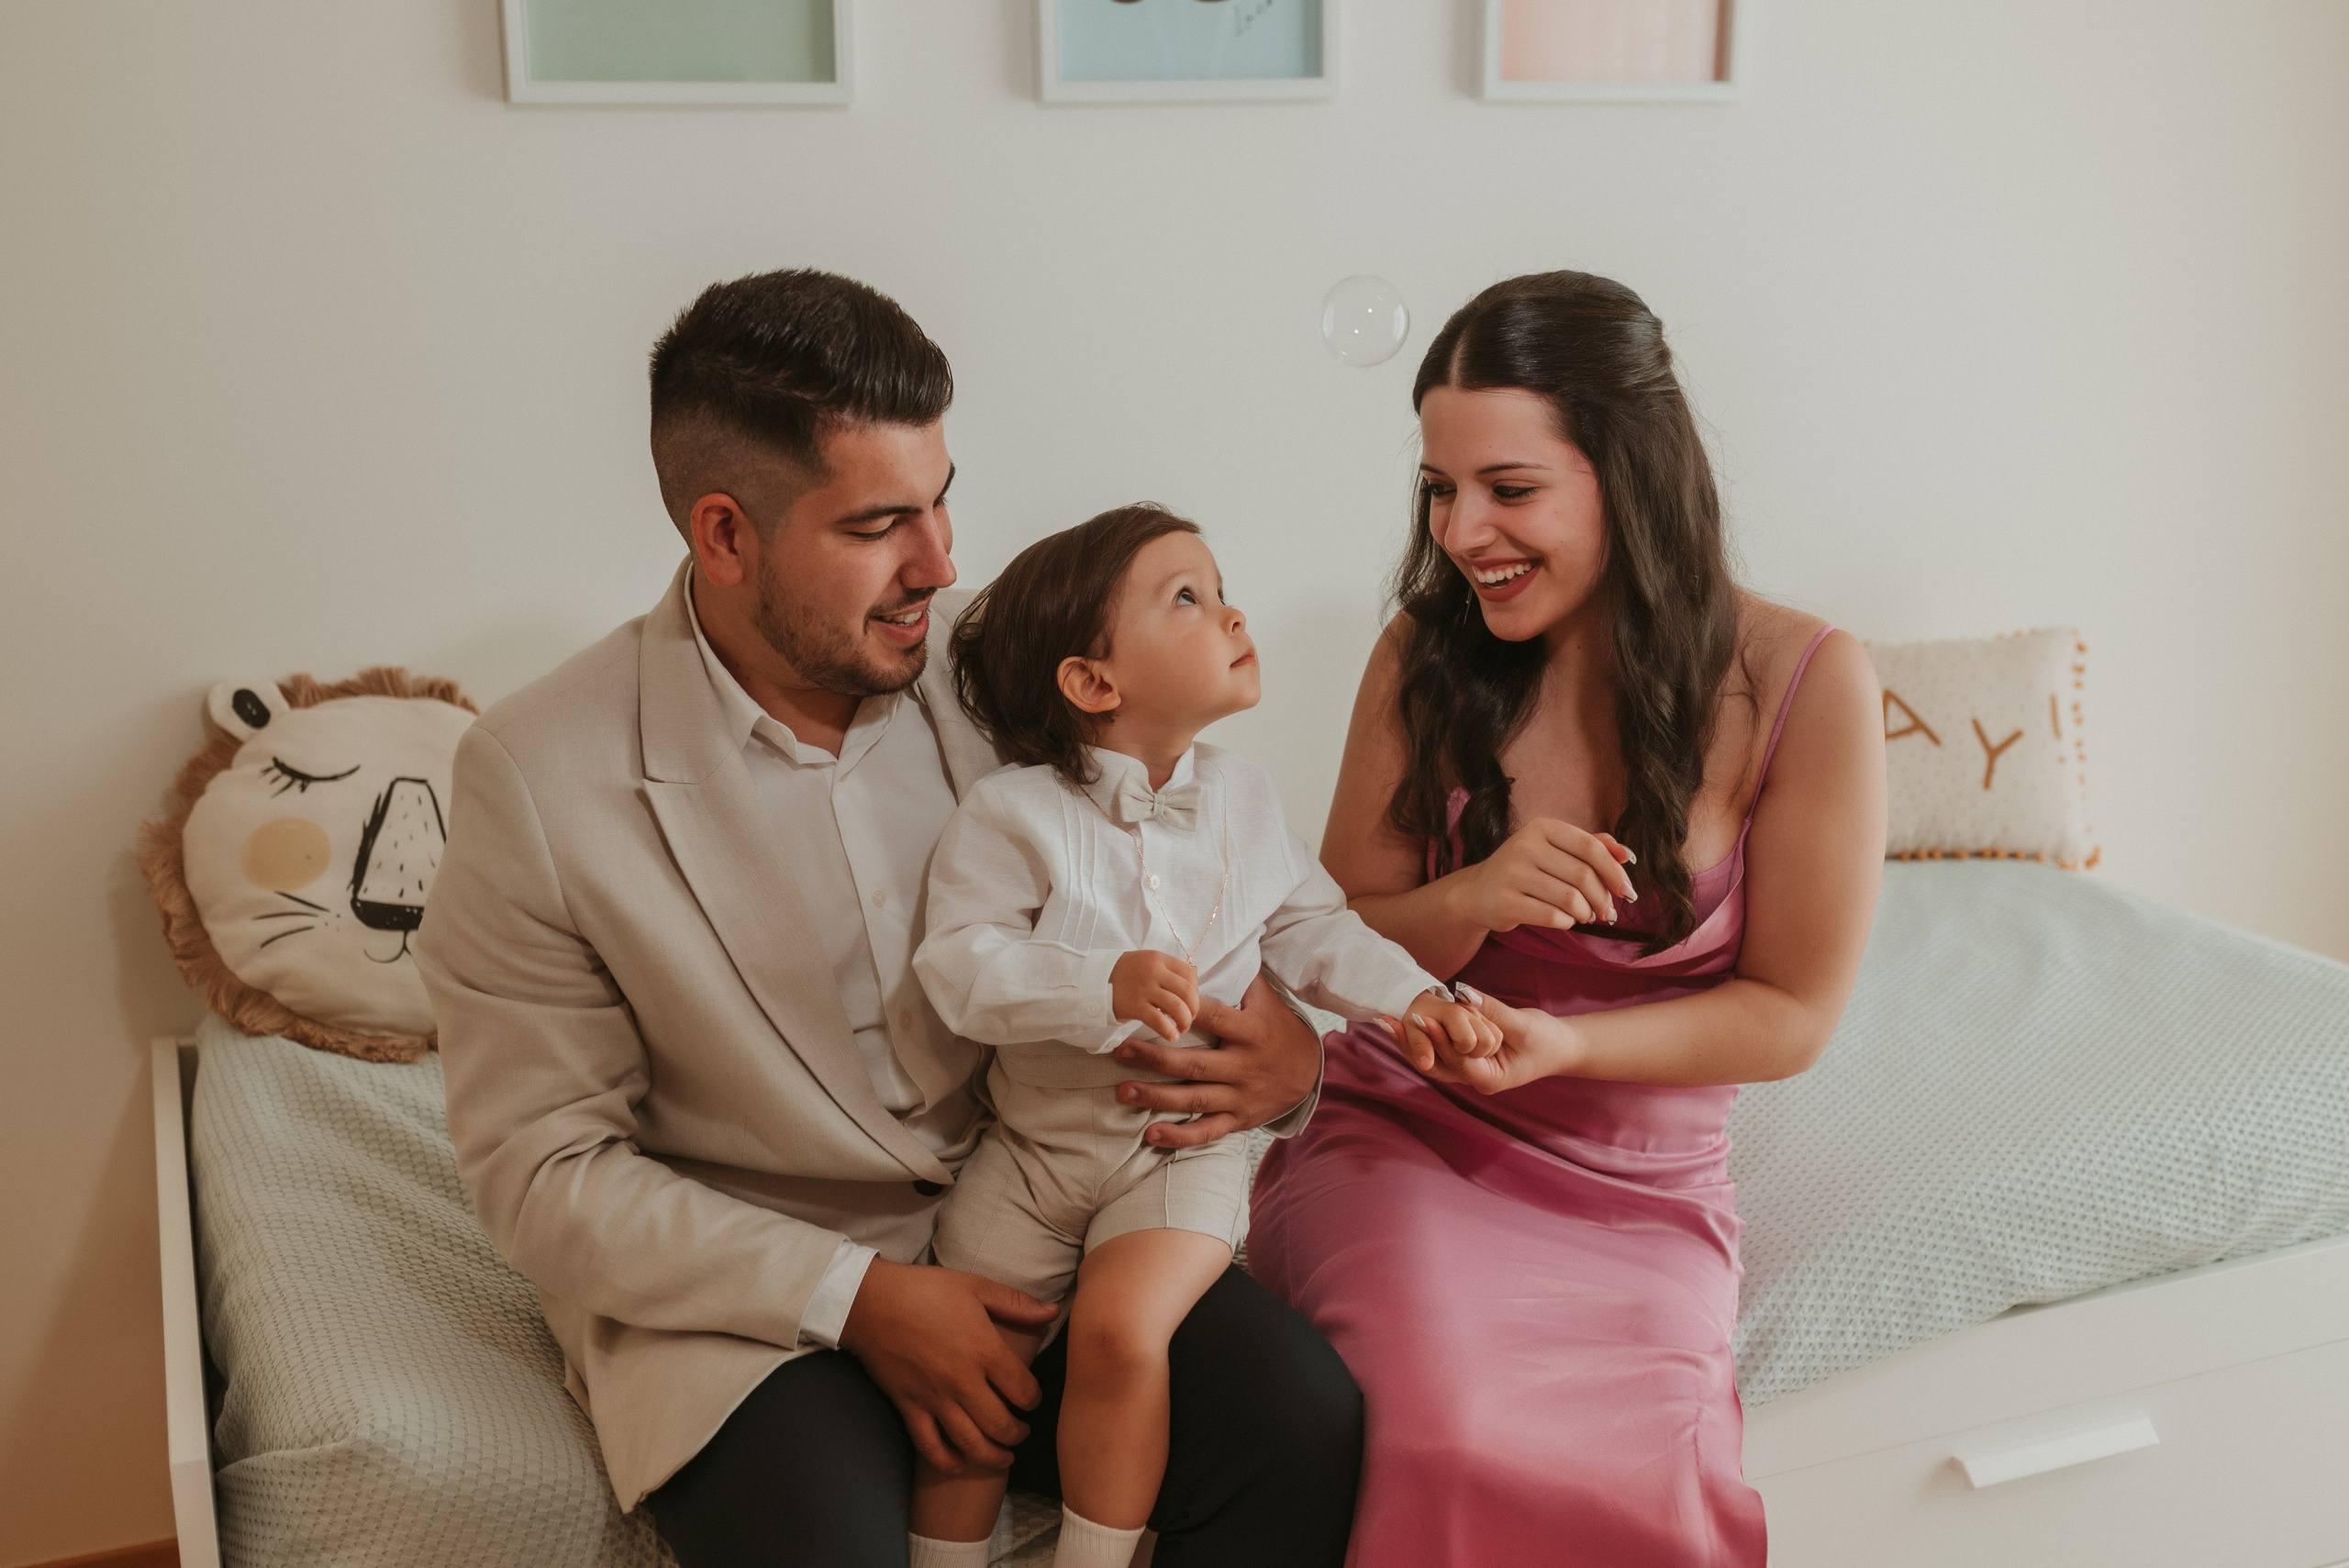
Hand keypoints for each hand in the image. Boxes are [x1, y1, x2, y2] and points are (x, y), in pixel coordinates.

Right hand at [837, 1259, 1058, 1474]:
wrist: (871, 1302)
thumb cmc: (925, 1290)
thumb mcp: (975, 1286)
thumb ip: (1016, 1303)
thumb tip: (1053, 1312)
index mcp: (984, 1351)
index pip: (1023, 1390)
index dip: (1034, 1399)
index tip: (1033, 1398)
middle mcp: (963, 1381)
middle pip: (1001, 1424)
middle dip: (1018, 1433)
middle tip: (1022, 1432)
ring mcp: (935, 1398)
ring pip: (971, 1442)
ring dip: (993, 1456)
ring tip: (1005, 1458)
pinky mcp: (910, 1406)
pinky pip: (930, 1444)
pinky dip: (947, 1461)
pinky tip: (960, 1466)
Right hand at [1111, 949, 1200, 1042]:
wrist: (1093, 980)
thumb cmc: (1124, 975)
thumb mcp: (1145, 963)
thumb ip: (1166, 972)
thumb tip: (1189, 991)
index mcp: (1158, 959)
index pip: (1189, 973)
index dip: (1196, 990)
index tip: (1191, 1001)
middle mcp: (1154, 971)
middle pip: (1187, 991)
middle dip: (1194, 1008)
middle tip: (1190, 1018)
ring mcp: (1144, 988)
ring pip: (1178, 1006)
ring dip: (1185, 1021)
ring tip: (1181, 1028)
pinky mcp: (1135, 1006)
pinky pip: (1159, 1021)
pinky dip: (1169, 1031)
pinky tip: (1171, 1036)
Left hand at [1114, 973, 1321, 1148]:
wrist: (1309, 1073)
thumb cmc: (1277, 1030)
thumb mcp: (1267, 1001)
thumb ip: (1241, 979)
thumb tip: (1213, 951)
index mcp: (1249, 1032)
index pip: (1214, 1019)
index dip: (1186, 1012)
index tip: (1154, 1005)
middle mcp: (1244, 1066)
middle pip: (1195, 1064)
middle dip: (1154, 1058)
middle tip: (1119, 1051)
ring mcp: (1240, 1096)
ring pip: (1195, 1100)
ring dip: (1157, 1098)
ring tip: (1123, 1091)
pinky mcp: (1239, 1120)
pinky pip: (1207, 1132)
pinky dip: (1180, 1137)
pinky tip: (1151, 1135)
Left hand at [1379, 984, 1582, 1095]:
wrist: (1560, 1047)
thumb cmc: (1547, 1040)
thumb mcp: (1523, 1025)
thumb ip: (1493, 1011)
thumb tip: (1465, 993)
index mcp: (1491, 1079)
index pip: (1458, 1062)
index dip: (1440, 1041)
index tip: (1422, 1019)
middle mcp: (1475, 1079)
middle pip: (1437, 1065)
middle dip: (1413, 1044)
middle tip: (1389, 1020)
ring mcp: (1469, 1070)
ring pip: (1434, 1059)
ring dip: (1412, 1041)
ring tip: (1387, 1021)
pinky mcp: (1466, 1056)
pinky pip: (1441, 1048)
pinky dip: (1424, 1036)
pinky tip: (1404, 1020)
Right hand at [1442, 817, 1637, 933]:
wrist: (1477, 893)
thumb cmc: (1525, 870)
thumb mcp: (1554, 850)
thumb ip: (1591, 847)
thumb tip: (1626, 855)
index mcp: (1541, 827)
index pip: (1591, 847)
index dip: (1614, 871)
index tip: (1627, 890)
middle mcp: (1525, 846)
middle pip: (1583, 875)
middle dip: (1603, 898)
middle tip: (1608, 912)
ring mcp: (1512, 873)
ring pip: (1571, 899)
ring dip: (1586, 913)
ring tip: (1586, 916)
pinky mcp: (1506, 902)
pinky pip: (1553, 916)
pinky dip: (1567, 922)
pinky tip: (1566, 921)